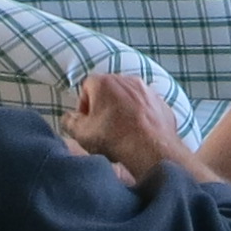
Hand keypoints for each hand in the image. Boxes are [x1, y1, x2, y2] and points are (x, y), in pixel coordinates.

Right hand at [63, 72, 190, 189]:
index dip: (83, 106)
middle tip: (102, 128)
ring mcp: (148, 91)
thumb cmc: (114, 138)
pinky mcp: (162, 104)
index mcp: (105, 82)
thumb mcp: (81, 133)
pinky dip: (141, 118)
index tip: (87, 123)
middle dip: (104, 107)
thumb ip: (70, 122)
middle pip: (109, 90)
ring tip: (121, 133)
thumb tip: (69, 118)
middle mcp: (127, 80)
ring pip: (129, 98)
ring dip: (123, 111)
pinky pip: (147, 108)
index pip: (87, 86)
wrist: (151, 150)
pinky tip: (139, 135)